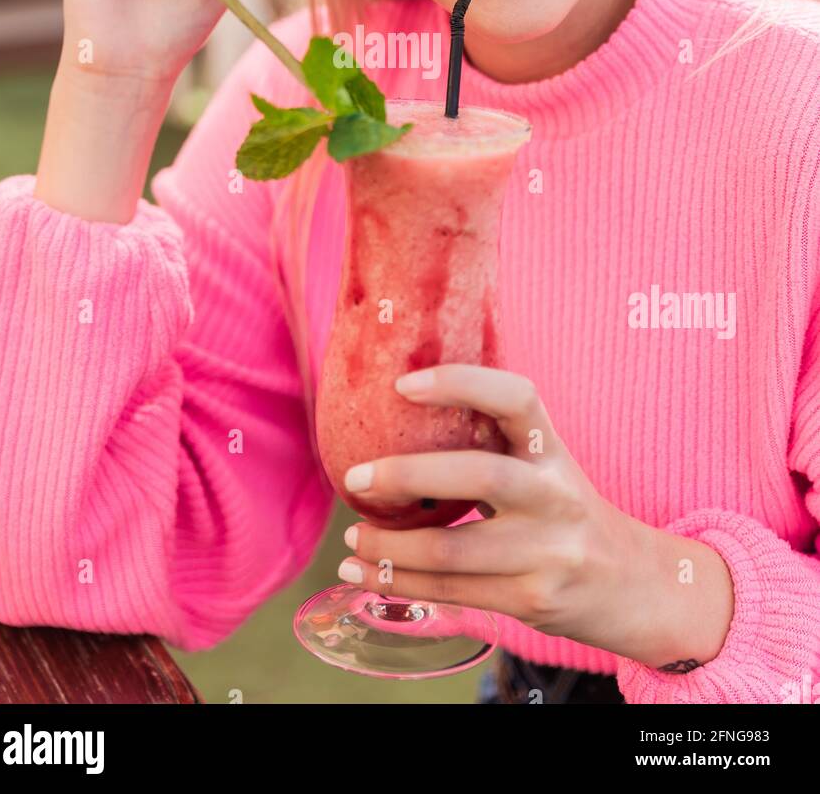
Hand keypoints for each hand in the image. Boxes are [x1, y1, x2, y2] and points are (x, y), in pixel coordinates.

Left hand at [337, 365, 734, 668]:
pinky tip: (365, 576)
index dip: (461, 383)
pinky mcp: (532, 599)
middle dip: (406, 476)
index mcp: (552, 449)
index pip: (516, 398)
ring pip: (453, 549)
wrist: (632, 585)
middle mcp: (554, 494)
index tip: (404, 385)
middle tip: (355, 478)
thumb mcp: (543, 466)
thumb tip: (390, 424)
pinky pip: (454, 591)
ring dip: (389, 548)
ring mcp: (547, 551)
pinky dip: (401, 584)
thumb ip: (488, 445)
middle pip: (479, 477)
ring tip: (351, 544)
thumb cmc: (563, 512)